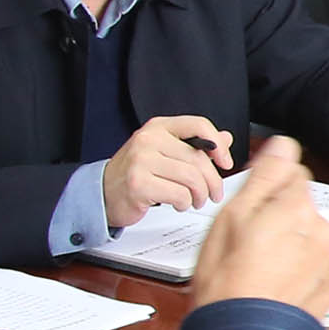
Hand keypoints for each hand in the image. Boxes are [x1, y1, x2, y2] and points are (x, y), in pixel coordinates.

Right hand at [102, 113, 231, 226]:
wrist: (103, 192)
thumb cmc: (136, 173)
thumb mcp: (165, 152)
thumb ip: (194, 145)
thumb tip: (225, 139)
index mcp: (159, 127)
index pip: (199, 125)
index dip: (218, 146)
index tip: (225, 162)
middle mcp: (149, 139)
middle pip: (198, 158)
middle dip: (213, 181)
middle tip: (214, 193)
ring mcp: (141, 160)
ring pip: (191, 178)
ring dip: (200, 195)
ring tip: (195, 200)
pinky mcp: (139, 184)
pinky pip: (178, 194)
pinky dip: (185, 203)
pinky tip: (180, 204)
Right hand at [189, 136, 328, 318]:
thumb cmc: (228, 281)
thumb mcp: (231, 217)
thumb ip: (264, 176)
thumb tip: (282, 145)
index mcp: (295, 206)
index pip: (293, 174)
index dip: (269, 190)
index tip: (254, 209)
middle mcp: (320, 228)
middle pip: (303, 206)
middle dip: (282, 218)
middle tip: (252, 243)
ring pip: (311, 236)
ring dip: (294, 244)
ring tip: (263, 268)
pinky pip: (319, 265)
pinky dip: (304, 270)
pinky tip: (279, 283)